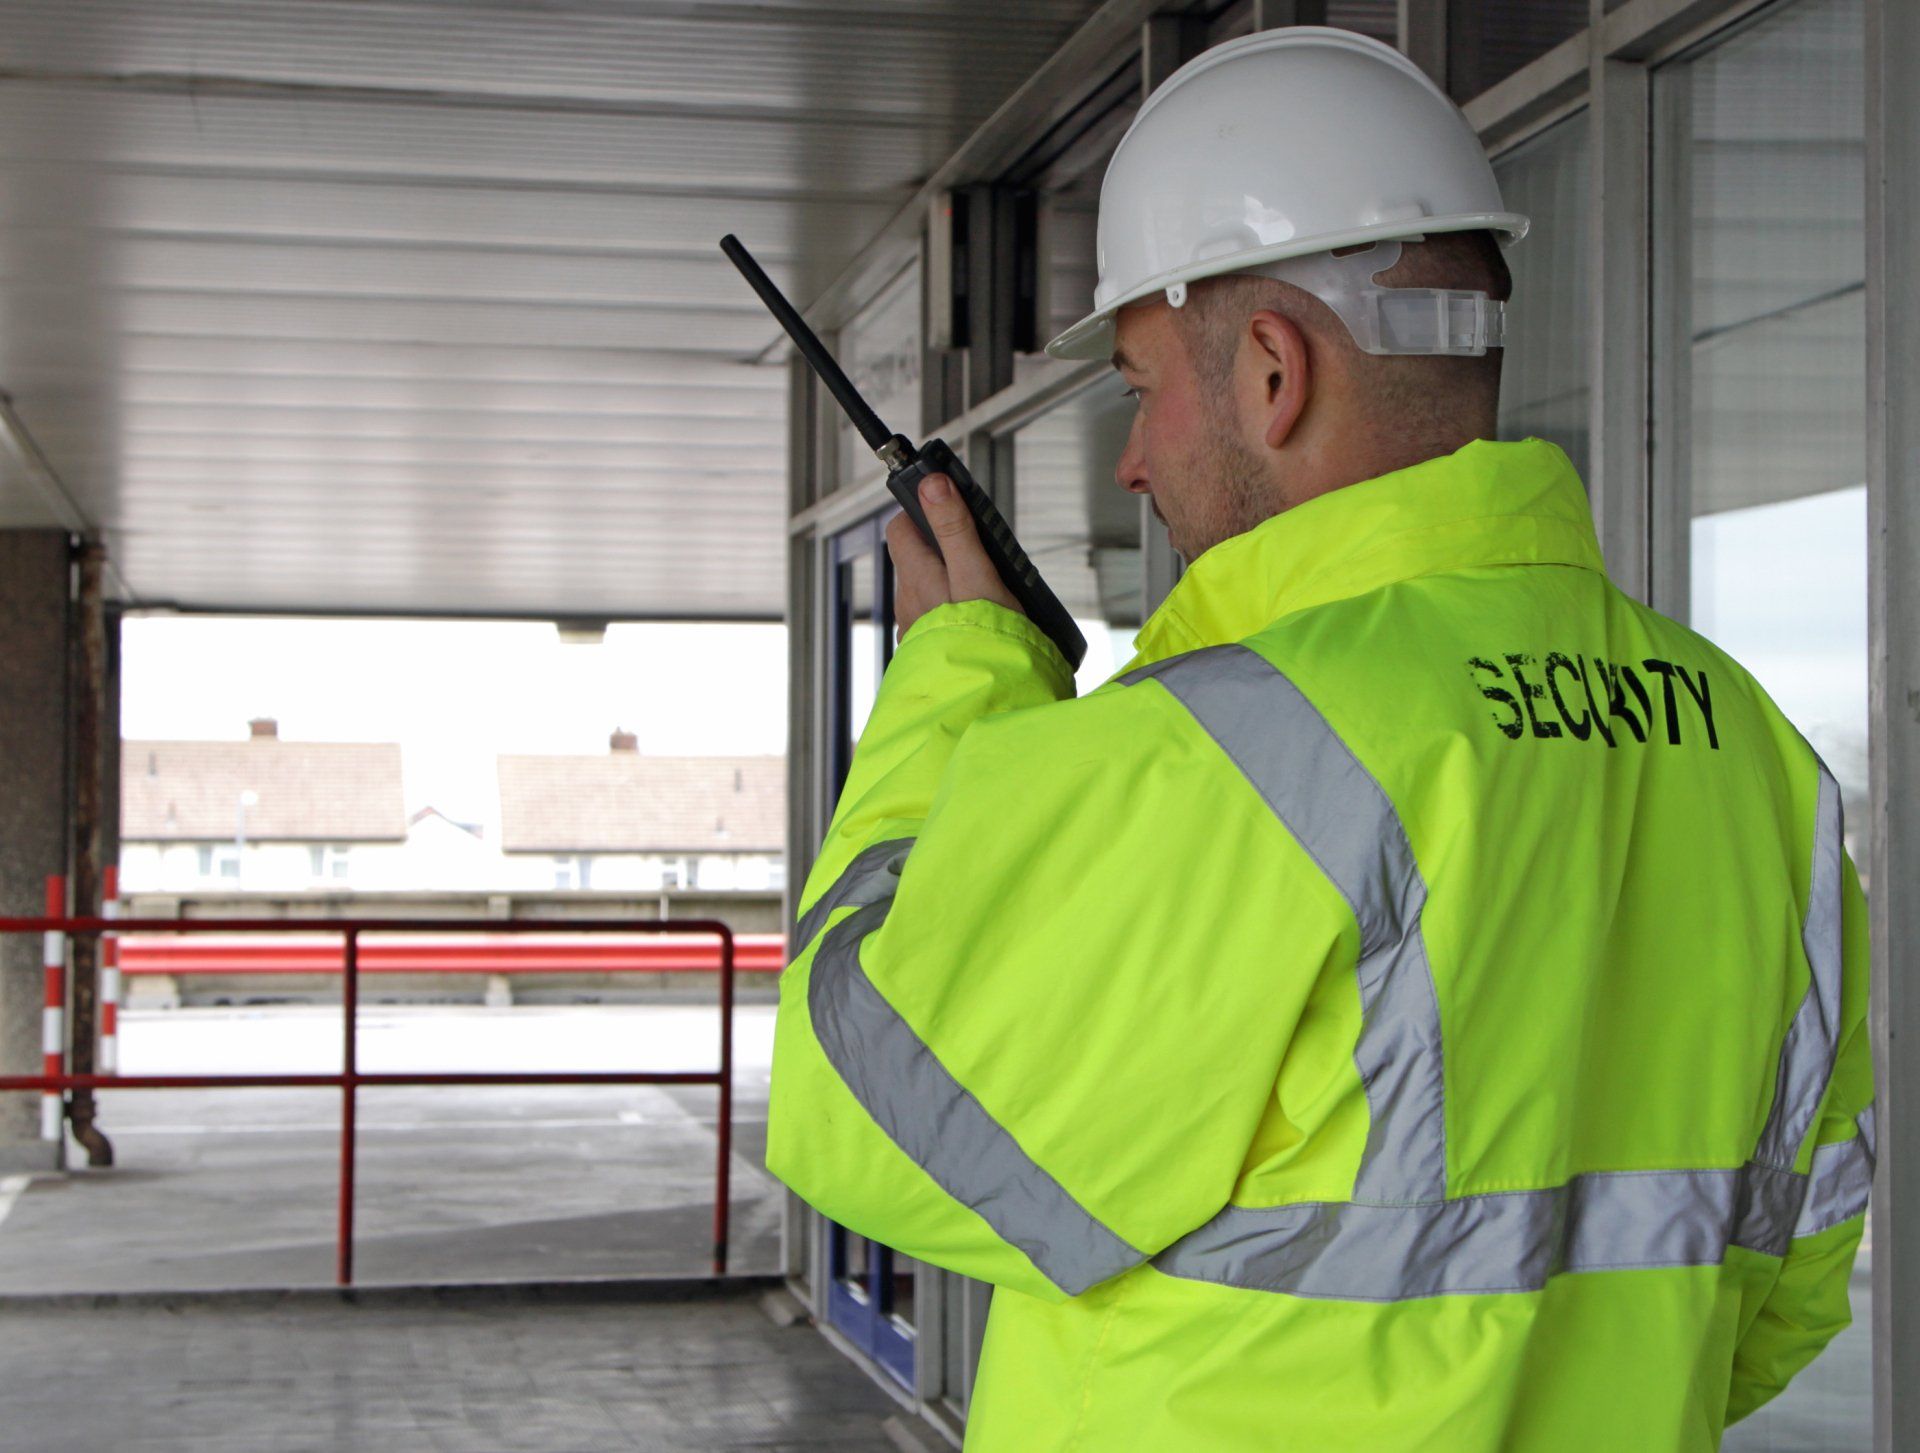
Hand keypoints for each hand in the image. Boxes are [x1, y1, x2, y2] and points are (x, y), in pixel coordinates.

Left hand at [887, 473, 1022, 637]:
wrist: (987, 701)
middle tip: (978, 546)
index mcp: (916, 578)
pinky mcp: (932, 652)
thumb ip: (954, 529)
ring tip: (986, 586)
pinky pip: (936, 619)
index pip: (900, 528)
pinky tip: (980, 619)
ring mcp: (917, 630)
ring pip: (927, 590)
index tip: (947, 505)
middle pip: (916, 558)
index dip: (921, 511)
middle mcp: (908, 603)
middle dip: (942, 546)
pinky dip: (954, 610)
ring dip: (950, 580)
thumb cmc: (984, 641)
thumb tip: (932, 485)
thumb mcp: (976, 575)